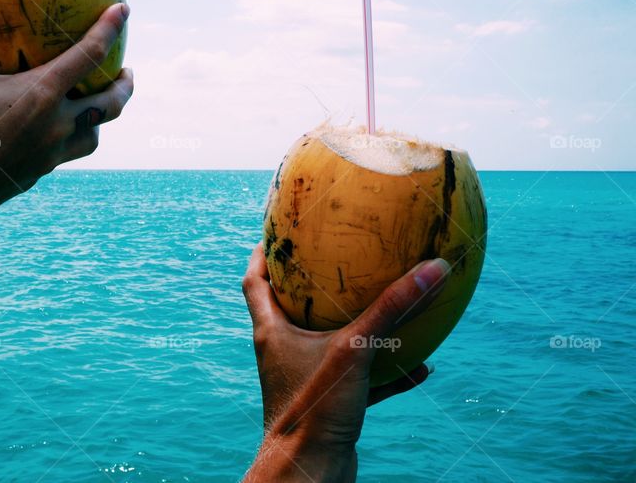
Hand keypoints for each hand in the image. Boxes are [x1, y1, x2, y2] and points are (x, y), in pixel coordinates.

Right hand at [0, 2, 132, 215]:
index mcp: (42, 95)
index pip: (88, 55)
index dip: (109, 29)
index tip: (123, 11)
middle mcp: (57, 124)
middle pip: (111, 104)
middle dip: (125, 85)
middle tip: (126, 71)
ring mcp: (52, 153)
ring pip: (95, 135)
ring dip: (102, 119)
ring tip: (97, 105)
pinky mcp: (42, 172)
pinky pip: (70, 153)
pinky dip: (74, 139)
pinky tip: (59, 133)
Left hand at [242, 244, 449, 481]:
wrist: (310, 472)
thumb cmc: (315, 409)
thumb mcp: (355, 350)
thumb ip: (390, 308)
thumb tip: (434, 265)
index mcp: (272, 332)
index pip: (254, 281)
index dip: (263, 254)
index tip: (275, 231)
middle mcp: (283, 353)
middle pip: (289, 309)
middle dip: (312, 287)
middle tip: (339, 263)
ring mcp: (305, 380)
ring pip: (329, 346)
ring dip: (355, 330)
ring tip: (386, 310)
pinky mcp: (328, 406)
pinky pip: (359, 380)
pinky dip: (384, 373)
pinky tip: (420, 367)